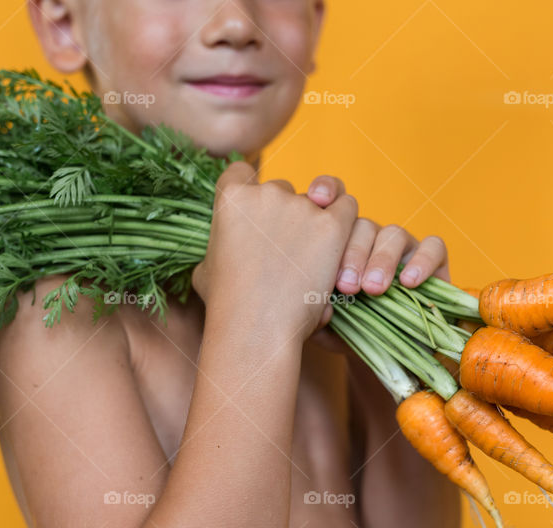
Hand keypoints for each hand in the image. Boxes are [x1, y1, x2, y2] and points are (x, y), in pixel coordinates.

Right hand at [192, 162, 357, 340]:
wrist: (258, 329)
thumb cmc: (228, 308)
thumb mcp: (206, 272)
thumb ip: (217, 248)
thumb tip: (221, 250)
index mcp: (231, 199)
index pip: (241, 171)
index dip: (252, 189)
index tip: (260, 211)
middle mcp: (266, 193)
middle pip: (283, 189)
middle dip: (288, 214)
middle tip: (290, 249)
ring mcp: (300, 206)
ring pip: (320, 198)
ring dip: (319, 219)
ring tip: (316, 253)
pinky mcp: (330, 225)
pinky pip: (346, 209)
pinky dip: (345, 226)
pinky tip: (339, 250)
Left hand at [301, 177, 450, 353]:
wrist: (377, 352)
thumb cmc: (341, 331)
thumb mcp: (315, 318)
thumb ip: (305, 301)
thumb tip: (309, 299)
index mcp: (335, 238)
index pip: (332, 199)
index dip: (326, 191)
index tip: (316, 200)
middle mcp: (368, 236)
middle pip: (360, 224)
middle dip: (352, 253)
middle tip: (345, 286)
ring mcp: (400, 245)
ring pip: (392, 234)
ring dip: (382, 260)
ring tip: (372, 289)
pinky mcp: (433, 259)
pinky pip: (433, 247)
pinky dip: (422, 261)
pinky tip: (408, 283)